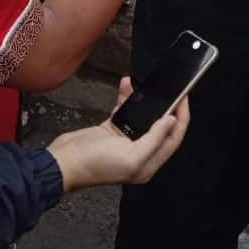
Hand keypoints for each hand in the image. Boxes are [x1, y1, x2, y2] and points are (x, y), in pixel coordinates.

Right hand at [48, 78, 188, 190]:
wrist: (63, 162)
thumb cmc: (94, 164)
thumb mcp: (130, 155)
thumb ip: (154, 138)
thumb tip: (172, 121)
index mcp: (148, 163)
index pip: (173, 138)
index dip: (182, 118)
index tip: (185, 98)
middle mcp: (140, 153)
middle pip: (161, 126)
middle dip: (166, 106)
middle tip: (171, 88)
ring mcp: (126, 141)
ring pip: (143, 116)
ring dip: (144, 99)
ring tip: (142, 84)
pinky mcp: (112, 130)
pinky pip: (126, 110)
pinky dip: (126, 98)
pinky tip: (125, 86)